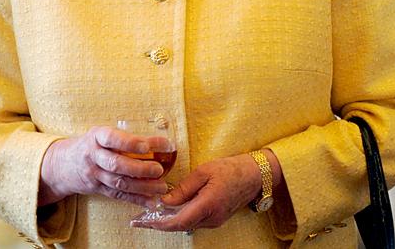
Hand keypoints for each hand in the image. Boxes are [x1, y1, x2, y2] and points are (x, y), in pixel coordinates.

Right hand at [39, 126, 169, 206]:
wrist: (63, 164)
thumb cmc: (92, 144)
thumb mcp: (102, 134)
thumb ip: (125, 136)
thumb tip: (161, 142)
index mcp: (96, 137)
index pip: (112, 138)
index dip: (130, 143)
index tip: (147, 146)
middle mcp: (93, 156)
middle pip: (116, 164)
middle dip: (139, 168)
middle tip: (159, 169)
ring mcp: (94, 174)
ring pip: (118, 182)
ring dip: (142, 186)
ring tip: (161, 186)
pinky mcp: (97, 189)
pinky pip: (118, 195)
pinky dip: (136, 199)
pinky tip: (151, 200)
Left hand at [134, 152, 270, 231]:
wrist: (255, 175)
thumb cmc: (232, 169)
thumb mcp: (204, 171)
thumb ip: (183, 188)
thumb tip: (164, 200)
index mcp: (209, 204)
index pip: (178, 222)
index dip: (157, 223)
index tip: (140, 221)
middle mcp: (212, 218)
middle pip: (179, 226)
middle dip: (158, 223)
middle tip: (138, 220)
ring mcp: (215, 221)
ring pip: (186, 225)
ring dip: (168, 221)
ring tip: (150, 215)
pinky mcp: (216, 219)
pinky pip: (194, 222)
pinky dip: (179, 218)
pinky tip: (170, 211)